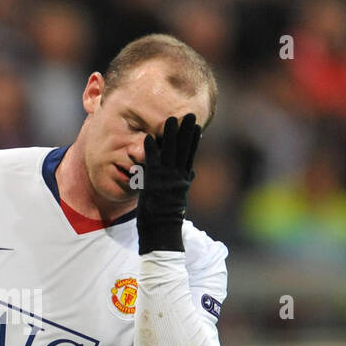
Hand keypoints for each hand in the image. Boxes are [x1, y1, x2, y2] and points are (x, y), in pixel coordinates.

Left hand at [135, 113, 200, 253]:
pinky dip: (150, 150)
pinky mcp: (153, 182)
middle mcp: (178, 177)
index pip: (190, 155)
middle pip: (183, 149)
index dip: (194, 140)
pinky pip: (151, 162)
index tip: (197, 126)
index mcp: (184, 179)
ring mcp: (166, 179)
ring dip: (170, 135)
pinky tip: (148, 137)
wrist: (161, 231)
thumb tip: (192, 171)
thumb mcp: (179, 197)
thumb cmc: (167, 217)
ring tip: (171, 119)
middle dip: (186, 131)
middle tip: (190, 115)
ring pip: (170, 152)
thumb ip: (185, 182)